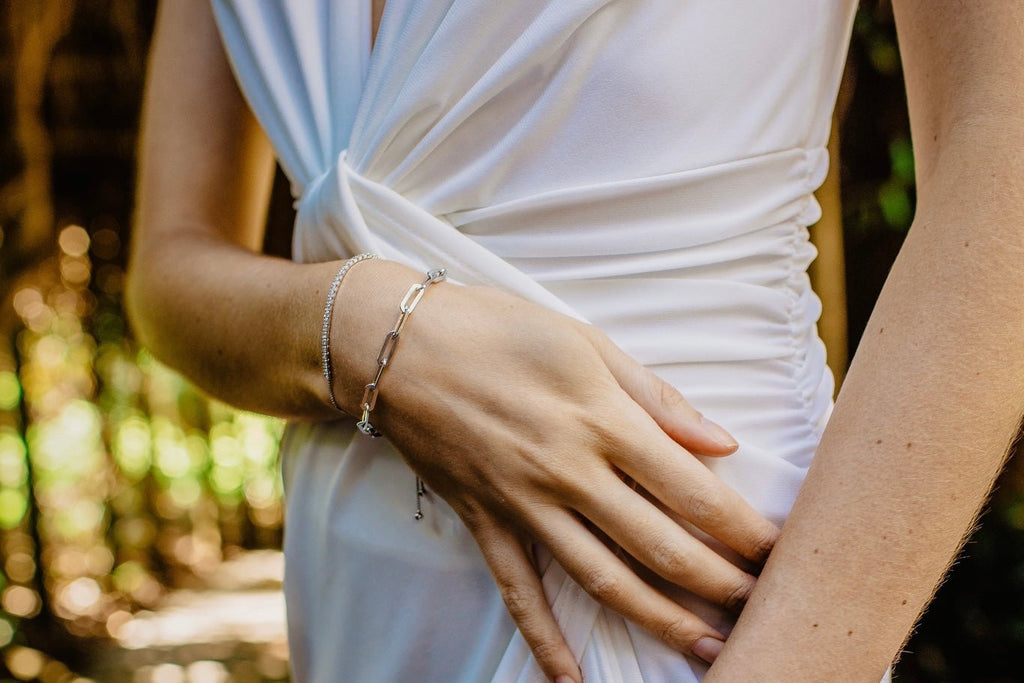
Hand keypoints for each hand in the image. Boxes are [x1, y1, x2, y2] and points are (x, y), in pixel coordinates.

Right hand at [333, 260, 778, 682]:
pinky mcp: (484, 522)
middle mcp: (568, 472)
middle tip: (765, 606)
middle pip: (660, 547)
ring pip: (603, 580)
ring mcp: (523, 505)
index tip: (782, 550)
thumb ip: (655, 397)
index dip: (745, 528)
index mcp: (602, 421)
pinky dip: (546, 640)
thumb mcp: (584, 342)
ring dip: (662, 621)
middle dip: (721, 583)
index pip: (693, 491)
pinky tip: (574, 678)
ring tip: (712, 649)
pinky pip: (519, 592)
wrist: (396, 343)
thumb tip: (719, 443)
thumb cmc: (497, 328)